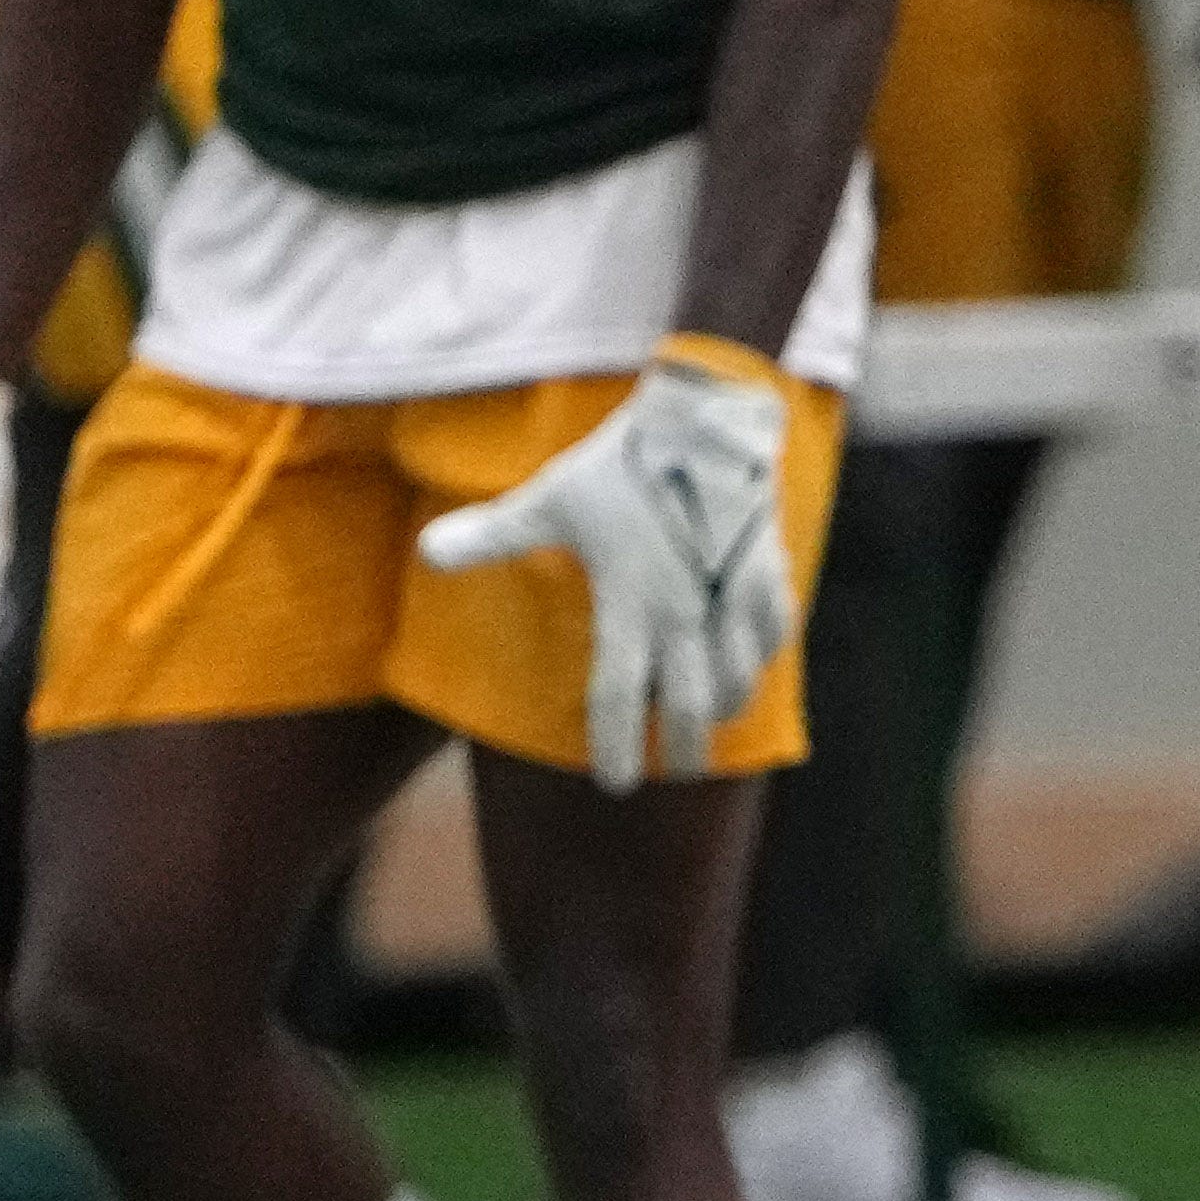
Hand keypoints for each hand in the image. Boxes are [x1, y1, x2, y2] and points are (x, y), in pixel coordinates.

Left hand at [413, 338, 802, 790]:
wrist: (701, 416)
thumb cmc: (619, 462)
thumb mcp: (548, 498)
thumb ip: (491, 535)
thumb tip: (424, 554)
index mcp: (629, 601)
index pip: (620, 695)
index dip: (617, 746)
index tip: (613, 784)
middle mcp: (685, 609)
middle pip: (692, 707)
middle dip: (684, 750)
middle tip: (672, 767)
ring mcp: (732, 594)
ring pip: (739, 680)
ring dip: (724, 707)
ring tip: (709, 719)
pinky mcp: (768, 571)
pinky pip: (775, 636)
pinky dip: (761, 658)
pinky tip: (747, 662)